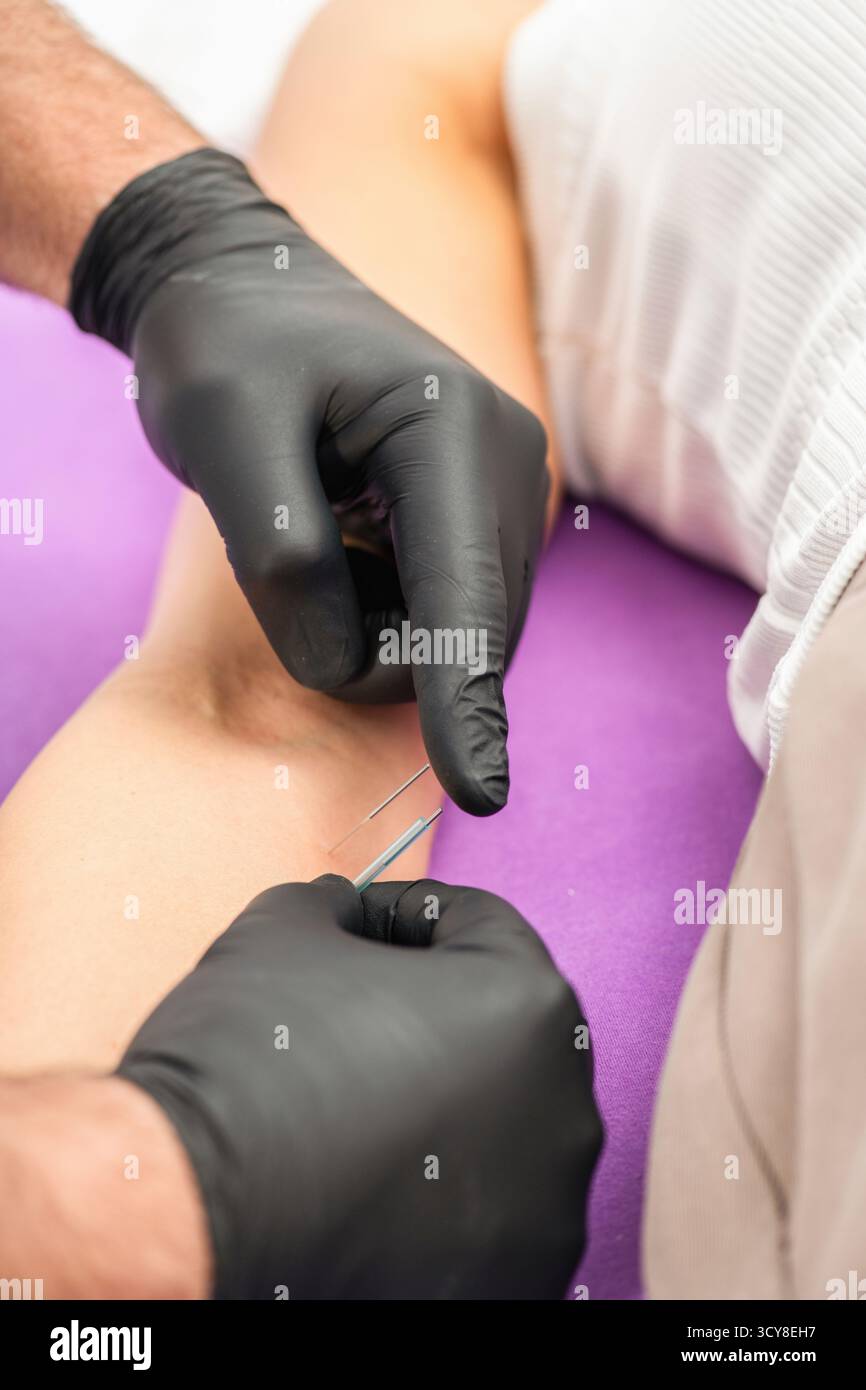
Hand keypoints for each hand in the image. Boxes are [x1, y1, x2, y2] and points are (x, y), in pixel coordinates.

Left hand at [70, 149, 548, 813]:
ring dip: (389, 629)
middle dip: (388, 653)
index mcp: (452, 428)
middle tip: (285, 577)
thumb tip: (343, 659)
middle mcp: (507, 459)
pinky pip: (458, 604)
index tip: (476, 791)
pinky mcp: (489, 506)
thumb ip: (282, 554)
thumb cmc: (227, 346)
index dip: (462, 701)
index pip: (463, 597)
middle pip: (475, 626)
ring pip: (471, 625)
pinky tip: (353, 543)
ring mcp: (507, 483)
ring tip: (320, 538)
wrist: (247, 284)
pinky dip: (398, 609)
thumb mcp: (222, 432)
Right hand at [116, 875, 600, 1299]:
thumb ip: (337, 905)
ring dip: (441, 1100)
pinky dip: (435, 1191)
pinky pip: (484, 1209)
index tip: (360, 929)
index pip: (479, 926)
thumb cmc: (242, 1064)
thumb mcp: (282, 928)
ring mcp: (545, 1208)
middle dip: (430, 1009)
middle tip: (352, 1011)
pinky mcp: (511, 1281)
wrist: (185, 1205)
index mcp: (528, 1005)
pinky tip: (367, 1173)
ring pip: (499, 1123)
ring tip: (355, 1100)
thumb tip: (344, 914)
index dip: (407, 915)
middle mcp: (564, 1108)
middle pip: (501, 1028)